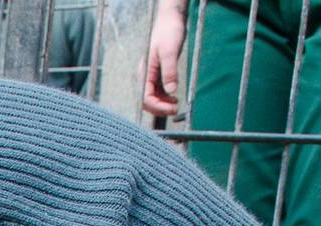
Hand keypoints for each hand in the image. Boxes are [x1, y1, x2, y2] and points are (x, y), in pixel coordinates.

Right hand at [142, 0, 188, 115]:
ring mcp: (150, 75)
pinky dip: (164, 97)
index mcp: (145, 72)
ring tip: (176, 104)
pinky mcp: (157, 73)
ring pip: (152, 97)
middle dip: (160, 108)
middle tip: (175, 110)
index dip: (158, 106)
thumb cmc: (168, 32)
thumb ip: (170, 71)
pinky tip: (173, 96)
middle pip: (147, 100)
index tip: (172, 108)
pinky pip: (157, 90)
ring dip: (163, 104)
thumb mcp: (170, 52)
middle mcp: (145, 75)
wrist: (170, 20)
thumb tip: (171, 91)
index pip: (146, 98)